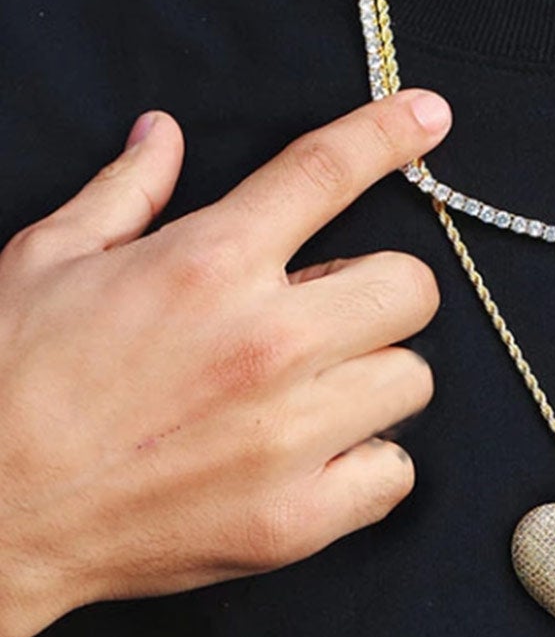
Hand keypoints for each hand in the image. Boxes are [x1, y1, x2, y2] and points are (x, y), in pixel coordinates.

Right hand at [0, 90, 451, 636]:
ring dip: (372, 378)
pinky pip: (394, 472)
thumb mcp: (47, 262)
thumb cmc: (6, 382)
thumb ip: (124, 191)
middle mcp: (266, 342)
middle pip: (412, 285)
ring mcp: (287, 436)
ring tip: (309, 391)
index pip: (326, 171)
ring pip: (413, 378)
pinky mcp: (294, 520)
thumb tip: (162, 132)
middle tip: (324, 315)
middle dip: (377, 292)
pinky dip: (364, 465)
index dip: (390, 132)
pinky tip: (310, 459)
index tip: (430, 115)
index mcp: (208, 264)